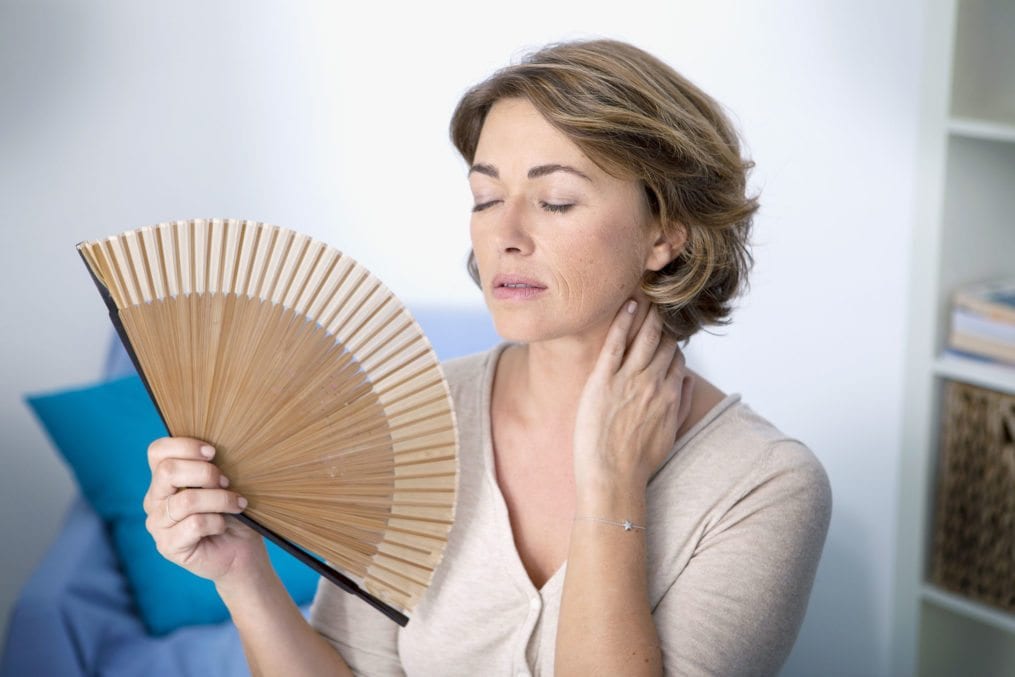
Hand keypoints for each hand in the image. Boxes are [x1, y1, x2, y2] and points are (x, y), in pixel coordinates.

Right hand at [143, 437, 265, 584]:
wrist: (240, 551)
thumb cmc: (232, 513)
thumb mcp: (223, 484)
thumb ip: (210, 468)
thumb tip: (214, 453)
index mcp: (164, 479)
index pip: (157, 451)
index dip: (185, 446)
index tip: (213, 452)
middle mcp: (155, 500)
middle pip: (168, 471)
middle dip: (205, 473)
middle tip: (227, 482)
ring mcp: (157, 524)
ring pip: (186, 500)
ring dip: (220, 499)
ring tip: (237, 504)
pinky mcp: (167, 546)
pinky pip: (194, 524)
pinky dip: (217, 522)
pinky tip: (224, 526)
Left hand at [572, 300, 694, 493]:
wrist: (612, 478)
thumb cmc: (639, 462)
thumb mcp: (670, 433)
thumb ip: (682, 404)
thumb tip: (688, 380)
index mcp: (671, 394)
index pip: (677, 357)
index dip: (672, 343)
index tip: (666, 331)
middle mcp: (654, 382)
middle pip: (664, 342)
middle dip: (663, 321)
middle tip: (660, 302)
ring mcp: (630, 379)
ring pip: (645, 336)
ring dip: (648, 314)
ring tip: (647, 295)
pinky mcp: (604, 380)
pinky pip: (617, 342)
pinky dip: (624, 320)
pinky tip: (628, 304)